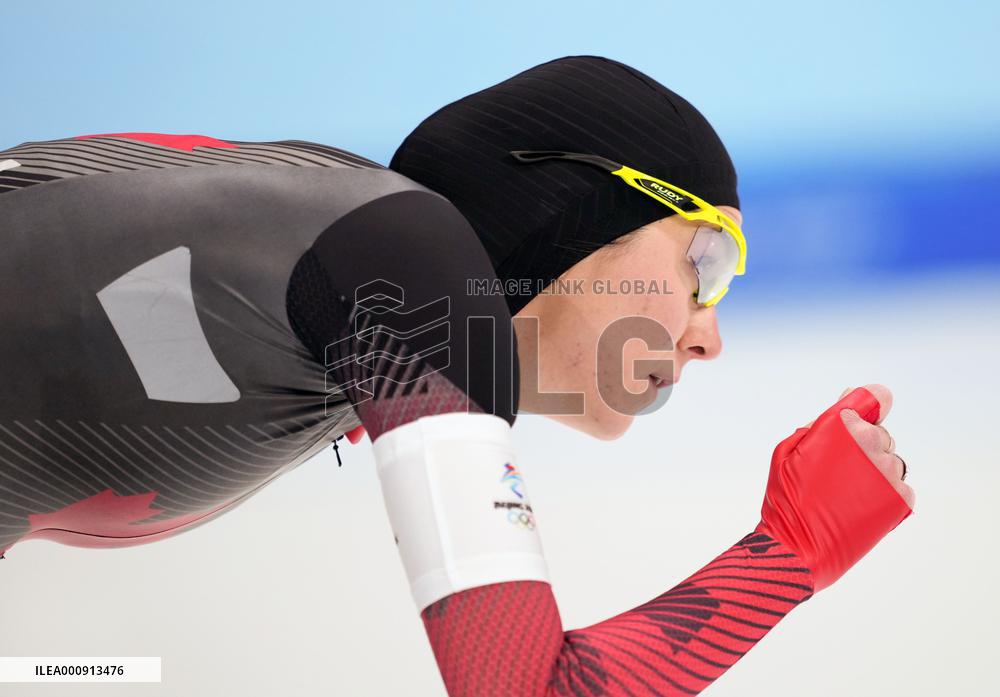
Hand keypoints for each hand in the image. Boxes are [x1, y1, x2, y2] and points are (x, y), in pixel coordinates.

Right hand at [755, 384, 913, 590]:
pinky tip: (859, 506)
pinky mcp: (901, 499)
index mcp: (841, 426)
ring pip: (891, 459)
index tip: (859, 418)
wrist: (795, 550)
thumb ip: (822, 420)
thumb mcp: (788, 450)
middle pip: (880, 432)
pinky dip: (885, 493)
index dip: (869, 405)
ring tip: (845, 493)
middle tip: (835, 472)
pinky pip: (901, 485)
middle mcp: (870, 444)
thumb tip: (849, 395)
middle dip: (862, 444)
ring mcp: (888, 472)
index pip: (876, 397)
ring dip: (874, 470)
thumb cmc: (784, 499)